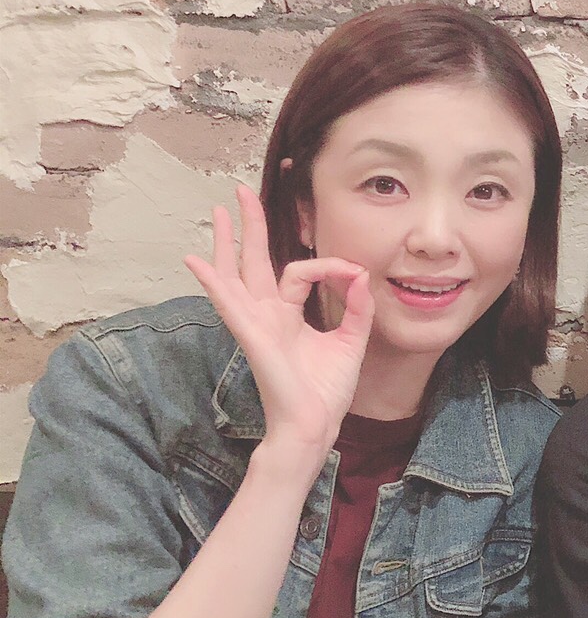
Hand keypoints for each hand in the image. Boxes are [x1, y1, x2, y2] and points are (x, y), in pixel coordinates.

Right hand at [184, 185, 373, 469]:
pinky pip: (230, 303)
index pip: (299, 271)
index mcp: (287, 314)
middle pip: (253, 262)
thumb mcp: (351, 340)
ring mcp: (256, 323)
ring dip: (226, 242)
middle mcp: (267, 314)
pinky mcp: (253, 335)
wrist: (314, 424)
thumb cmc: (325, 389)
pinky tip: (196, 261)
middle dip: (248, 227)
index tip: (355, 273)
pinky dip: (213, 281)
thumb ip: (357, 306)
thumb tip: (360, 274)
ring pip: (236, 275)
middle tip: (240, 193)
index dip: (329, 265)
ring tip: (218, 211)